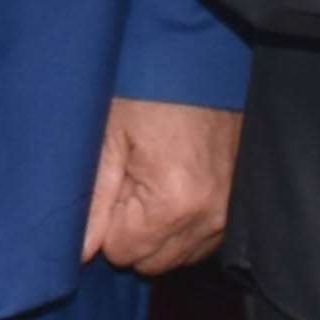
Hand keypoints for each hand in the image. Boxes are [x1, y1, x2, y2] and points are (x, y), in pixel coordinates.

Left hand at [87, 98, 242, 274]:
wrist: (200, 58)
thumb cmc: (151, 88)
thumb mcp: (109, 137)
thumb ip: (94, 200)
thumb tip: (81, 250)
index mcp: (175, 202)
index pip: (122, 252)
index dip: (107, 220)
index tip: (116, 180)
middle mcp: (209, 216)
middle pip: (151, 262)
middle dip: (132, 230)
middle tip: (132, 178)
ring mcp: (229, 213)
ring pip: (177, 255)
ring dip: (157, 229)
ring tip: (155, 177)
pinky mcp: (238, 206)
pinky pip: (201, 240)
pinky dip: (181, 224)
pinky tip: (175, 184)